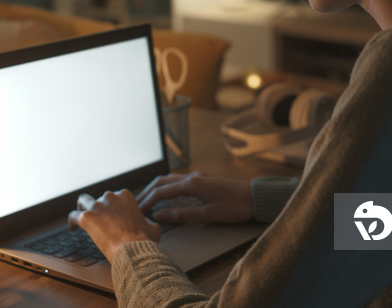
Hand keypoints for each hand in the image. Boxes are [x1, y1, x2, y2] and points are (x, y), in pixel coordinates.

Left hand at [68, 190, 160, 263]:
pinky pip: (73, 216)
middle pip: (100, 199)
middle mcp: (110, 197)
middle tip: (99, 219)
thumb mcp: (153, 227)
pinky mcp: (86, 217)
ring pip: (83, 201)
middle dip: (99, 208)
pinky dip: (72, 221)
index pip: (115, 197)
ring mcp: (97, 206)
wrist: (134, 249)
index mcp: (126, 196)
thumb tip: (146, 222)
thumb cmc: (144, 240)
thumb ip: (147, 220)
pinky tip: (72, 228)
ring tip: (81, 217)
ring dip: (82, 208)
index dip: (113, 207)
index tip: (112, 216)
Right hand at [136, 171, 253, 223]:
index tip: (136, 210)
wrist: (255, 197)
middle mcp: (192, 177)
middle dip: (147, 192)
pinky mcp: (203, 179)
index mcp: (192, 184)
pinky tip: (167, 194)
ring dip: (156, 188)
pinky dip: (167, 186)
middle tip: (136, 204)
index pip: (161, 191)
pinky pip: (178, 180)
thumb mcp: (208, 214)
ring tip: (147, 199)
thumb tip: (160, 215)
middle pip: (162, 181)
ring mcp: (198, 176)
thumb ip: (182, 214)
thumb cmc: (234, 207)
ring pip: (170, 179)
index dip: (147, 201)